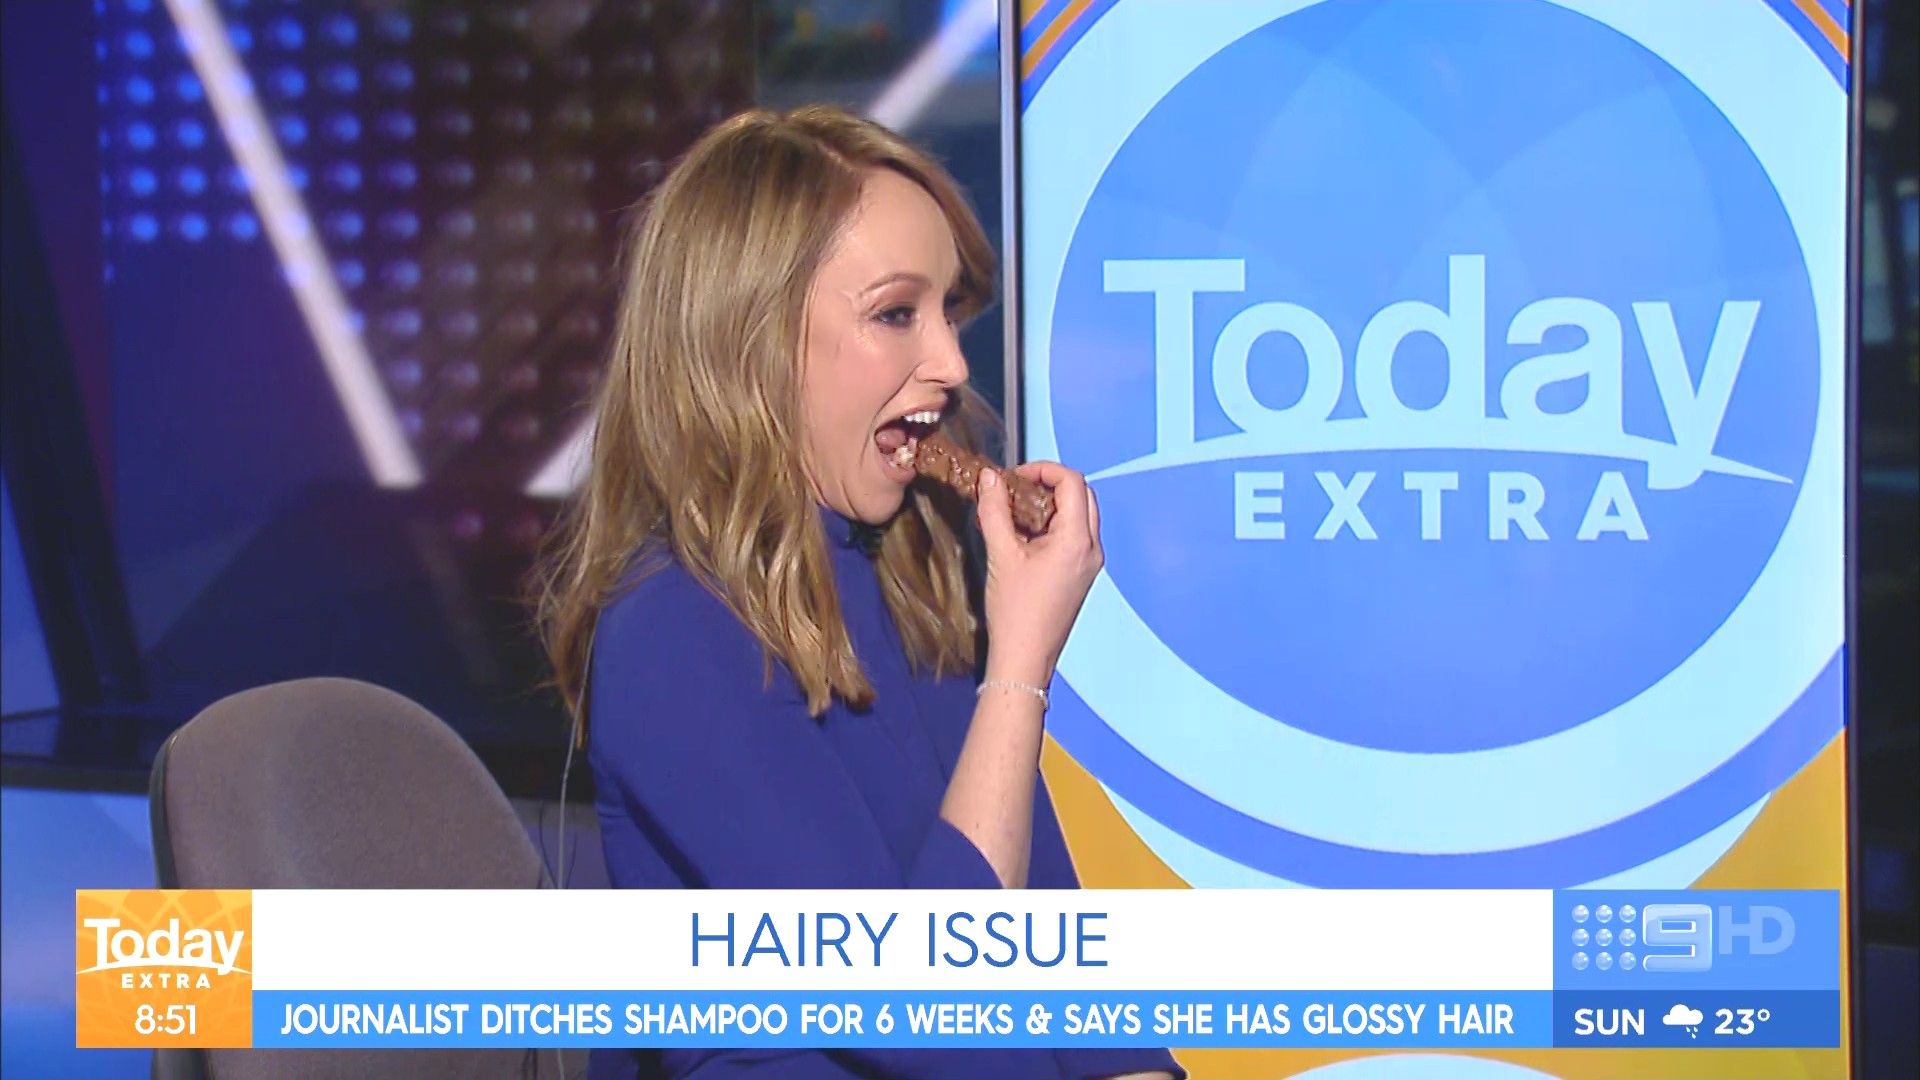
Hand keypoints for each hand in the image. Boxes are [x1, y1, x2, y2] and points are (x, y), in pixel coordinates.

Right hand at [977, 460, 1102, 688]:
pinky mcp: (1081, 574)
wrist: (1025, 657)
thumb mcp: (1001, 555)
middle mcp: (1091, 549)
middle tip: (1016, 489)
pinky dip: (1052, 524)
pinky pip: (1074, 535)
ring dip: (1050, 504)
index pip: (1073, 482)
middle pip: (1082, 495)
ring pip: (1079, 514)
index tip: (1014, 476)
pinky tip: (1023, 535)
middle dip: (1049, 484)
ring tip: (1015, 511)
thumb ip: (994, 510)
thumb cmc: (1015, 612)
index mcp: (1077, 541)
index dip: (1043, 469)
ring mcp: (1089, 563)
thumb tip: (990, 478)